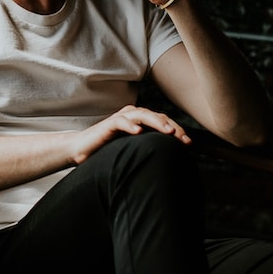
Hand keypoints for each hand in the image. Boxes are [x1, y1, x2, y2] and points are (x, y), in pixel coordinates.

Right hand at [69, 105, 190, 164]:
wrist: (83, 149)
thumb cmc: (109, 150)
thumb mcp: (134, 149)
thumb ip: (148, 147)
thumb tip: (171, 158)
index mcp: (141, 120)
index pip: (163, 121)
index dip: (177, 130)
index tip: (189, 143)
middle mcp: (133, 115)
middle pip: (157, 116)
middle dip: (172, 127)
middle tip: (184, 139)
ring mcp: (121, 117)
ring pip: (142, 115)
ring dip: (156, 122)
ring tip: (168, 132)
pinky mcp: (108, 124)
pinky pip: (121, 121)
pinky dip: (130, 125)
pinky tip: (139, 132)